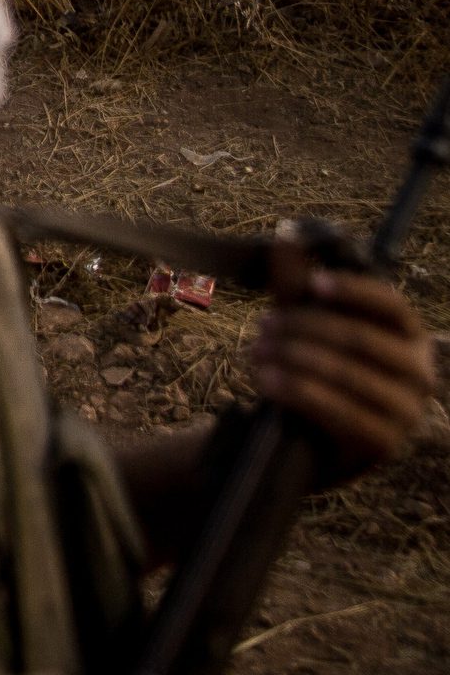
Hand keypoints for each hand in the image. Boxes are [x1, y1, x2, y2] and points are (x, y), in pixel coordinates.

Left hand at [253, 231, 436, 481]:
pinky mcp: (384, 442)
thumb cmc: (316, 367)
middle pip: (361, 338)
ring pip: (347, 374)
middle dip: (305, 327)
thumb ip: (298, 283)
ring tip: (257, 349)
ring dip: (294, 358)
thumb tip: (287, 235)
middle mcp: (419, 373)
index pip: (392, 305)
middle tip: (263, 324)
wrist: (312, 437)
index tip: (314, 282)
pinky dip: (298, 390)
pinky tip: (266, 379)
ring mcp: (407, 411)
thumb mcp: (307, 324)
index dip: (354, 291)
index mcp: (410, 336)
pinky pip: (339, 411)